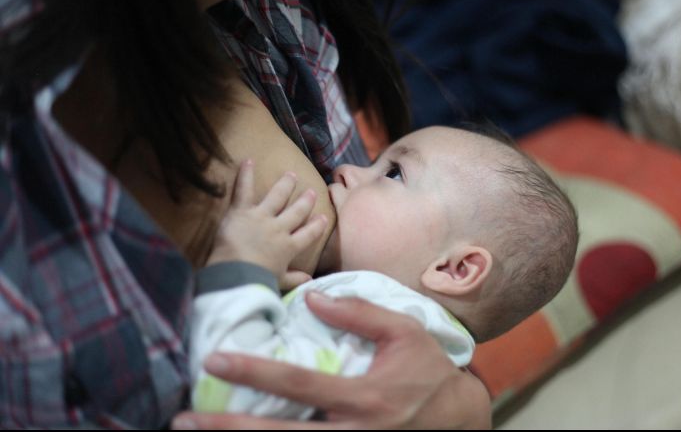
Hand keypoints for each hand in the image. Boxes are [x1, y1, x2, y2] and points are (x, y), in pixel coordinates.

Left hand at [172, 293, 491, 429]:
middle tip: (184, 419)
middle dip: (229, 428)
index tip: (215, 359)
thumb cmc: (428, 372)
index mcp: (363, 396)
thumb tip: (311, 299)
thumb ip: (359, 314)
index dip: (254, 371)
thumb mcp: (403, 333)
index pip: (298, 382)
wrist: (458, 420)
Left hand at [207, 161, 327, 289]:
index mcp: (288, 247)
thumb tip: (310, 281)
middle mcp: (279, 229)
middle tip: (311, 192)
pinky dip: (246, 175)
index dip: (317, 226)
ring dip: (285, 185)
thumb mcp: (279, 282)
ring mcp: (262, 217)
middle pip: (296, 212)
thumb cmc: (258, 281)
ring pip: (277, 197)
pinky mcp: (243, 211)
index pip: (308, 235)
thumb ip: (295, 279)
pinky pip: (244, 190)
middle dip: (305, 202)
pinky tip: (248, 160)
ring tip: (291, 175)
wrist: (238, 273)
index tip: (324, 217)